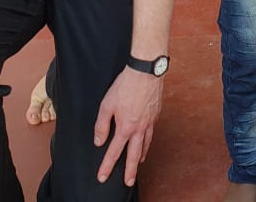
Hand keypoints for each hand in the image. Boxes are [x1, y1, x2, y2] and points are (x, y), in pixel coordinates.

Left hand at [94, 67, 163, 186]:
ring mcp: (149, 122)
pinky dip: (148, 141)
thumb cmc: (125, 86)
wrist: (146, 72)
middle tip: (128, 182)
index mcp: (125, 127)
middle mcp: (139, 128)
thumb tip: (99, 142)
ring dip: (140, 156)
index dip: (107, 166)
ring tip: (138, 164)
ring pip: (145, 145)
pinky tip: (146, 140)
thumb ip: (102, 125)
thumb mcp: (106, 104)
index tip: (102, 177)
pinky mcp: (155, 114)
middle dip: (130, 171)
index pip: (113, 152)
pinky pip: (151, 133)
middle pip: (134, 155)